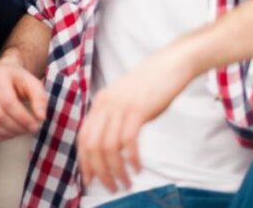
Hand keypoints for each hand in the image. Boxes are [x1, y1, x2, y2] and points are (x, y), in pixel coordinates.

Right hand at [0, 61, 47, 140]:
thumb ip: (40, 99)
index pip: (8, 102)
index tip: (36, 125)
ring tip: (22, 130)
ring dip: (9, 133)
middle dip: (17, 127)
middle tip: (31, 129)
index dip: (22, 117)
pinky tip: (11, 132)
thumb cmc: (20, 81)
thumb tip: (40, 117)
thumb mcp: (34, 84)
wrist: (5, 76)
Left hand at [77, 44, 196, 193]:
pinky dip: (131, 158)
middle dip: (98, 171)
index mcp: (100, 103)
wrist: (169, 65)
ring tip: (125, 183)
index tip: (90, 179)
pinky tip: (137, 168)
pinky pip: (128, 140)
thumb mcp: (124, 101)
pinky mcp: (137, 109)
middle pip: (92, 145)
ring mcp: (120, 106)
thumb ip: (114, 119)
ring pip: (109, 146)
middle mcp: (105, 104)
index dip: (84, 161)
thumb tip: (110, 147)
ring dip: (116, 169)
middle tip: (110, 187)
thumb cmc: (150, 86)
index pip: (83, 137)